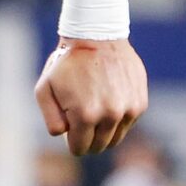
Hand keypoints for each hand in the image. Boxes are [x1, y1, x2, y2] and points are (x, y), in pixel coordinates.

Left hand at [35, 38, 147, 155]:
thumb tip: (64, 136)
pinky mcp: (140, 103)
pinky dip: (118, 119)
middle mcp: (110, 115)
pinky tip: (109, 100)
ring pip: (115, 138)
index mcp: (86, 115)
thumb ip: (51, 119)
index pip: (80, 148)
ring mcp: (128, 110)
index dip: (72, 142)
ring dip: (104, 131)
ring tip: (95, 110)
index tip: (70, 130)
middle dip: (88, 139)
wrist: (97, 36)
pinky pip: (127, 124)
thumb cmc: (66, 64)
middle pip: (99, 146)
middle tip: (81, 122)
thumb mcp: (44, 90)